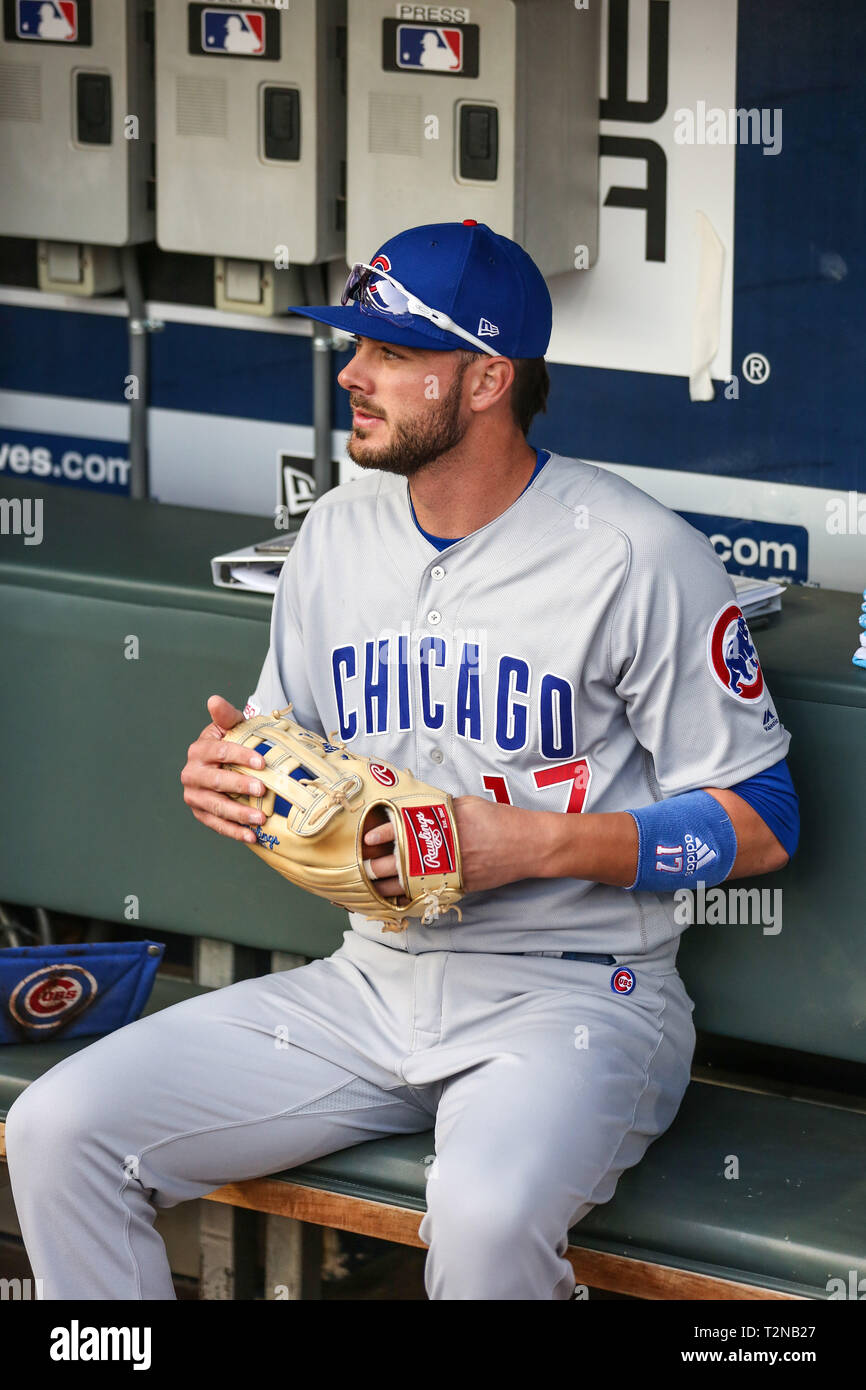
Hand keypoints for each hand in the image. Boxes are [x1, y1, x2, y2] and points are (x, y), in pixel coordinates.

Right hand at [181, 695, 267, 842]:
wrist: (224, 764)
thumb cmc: (232, 743)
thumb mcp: (231, 727)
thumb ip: (226, 715)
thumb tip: (214, 700)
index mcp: (199, 750)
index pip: (220, 752)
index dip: (240, 756)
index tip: (262, 762)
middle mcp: (191, 773)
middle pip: (216, 781)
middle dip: (239, 786)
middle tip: (262, 789)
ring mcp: (194, 795)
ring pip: (215, 806)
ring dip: (238, 814)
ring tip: (260, 819)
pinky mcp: (200, 812)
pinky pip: (216, 824)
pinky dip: (233, 832)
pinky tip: (251, 836)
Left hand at [362, 795, 546, 900]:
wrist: (528, 845)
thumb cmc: (499, 820)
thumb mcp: (468, 805)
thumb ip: (440, 809)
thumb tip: (416, 810)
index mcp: (444, 826)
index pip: (403, 831)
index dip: (382, 836)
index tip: (368, 840)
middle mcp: (446, 851)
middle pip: (402, 863)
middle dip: (378, 868)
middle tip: (362, 867)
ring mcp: (453, 872)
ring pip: (412, 884)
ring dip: (389, 886)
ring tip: (372, 885)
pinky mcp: (460, 886)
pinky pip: (429, 893)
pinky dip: (411, 895)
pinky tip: (397, 897)